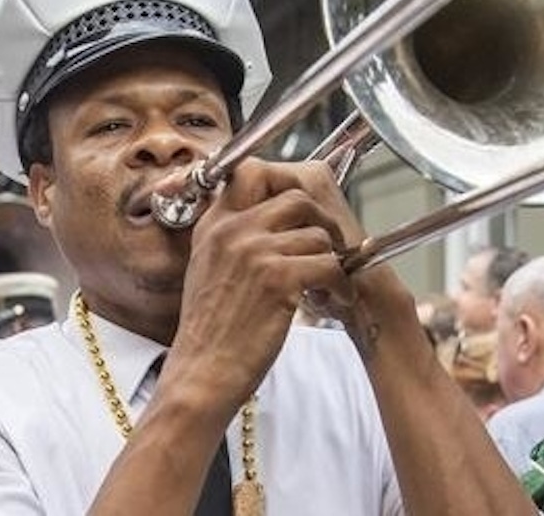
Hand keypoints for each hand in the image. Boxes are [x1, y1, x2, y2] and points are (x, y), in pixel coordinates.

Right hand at [161, 158, 349, 408]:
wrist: (203, 371)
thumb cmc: (209, 330)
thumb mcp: (205, 268)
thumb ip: (229, 238)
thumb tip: (265, 220)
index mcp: (214, 224)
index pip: (251, 171)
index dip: (283, 184)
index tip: (299, 210)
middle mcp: (233, 230)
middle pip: (295, 198)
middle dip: (319, 220)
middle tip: (327, 245)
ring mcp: (255, 252)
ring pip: (317, 235)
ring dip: (332, 260)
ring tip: (329, 284)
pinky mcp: (278, 279)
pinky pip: (329, 265)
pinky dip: (340, 284)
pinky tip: (335, 300)